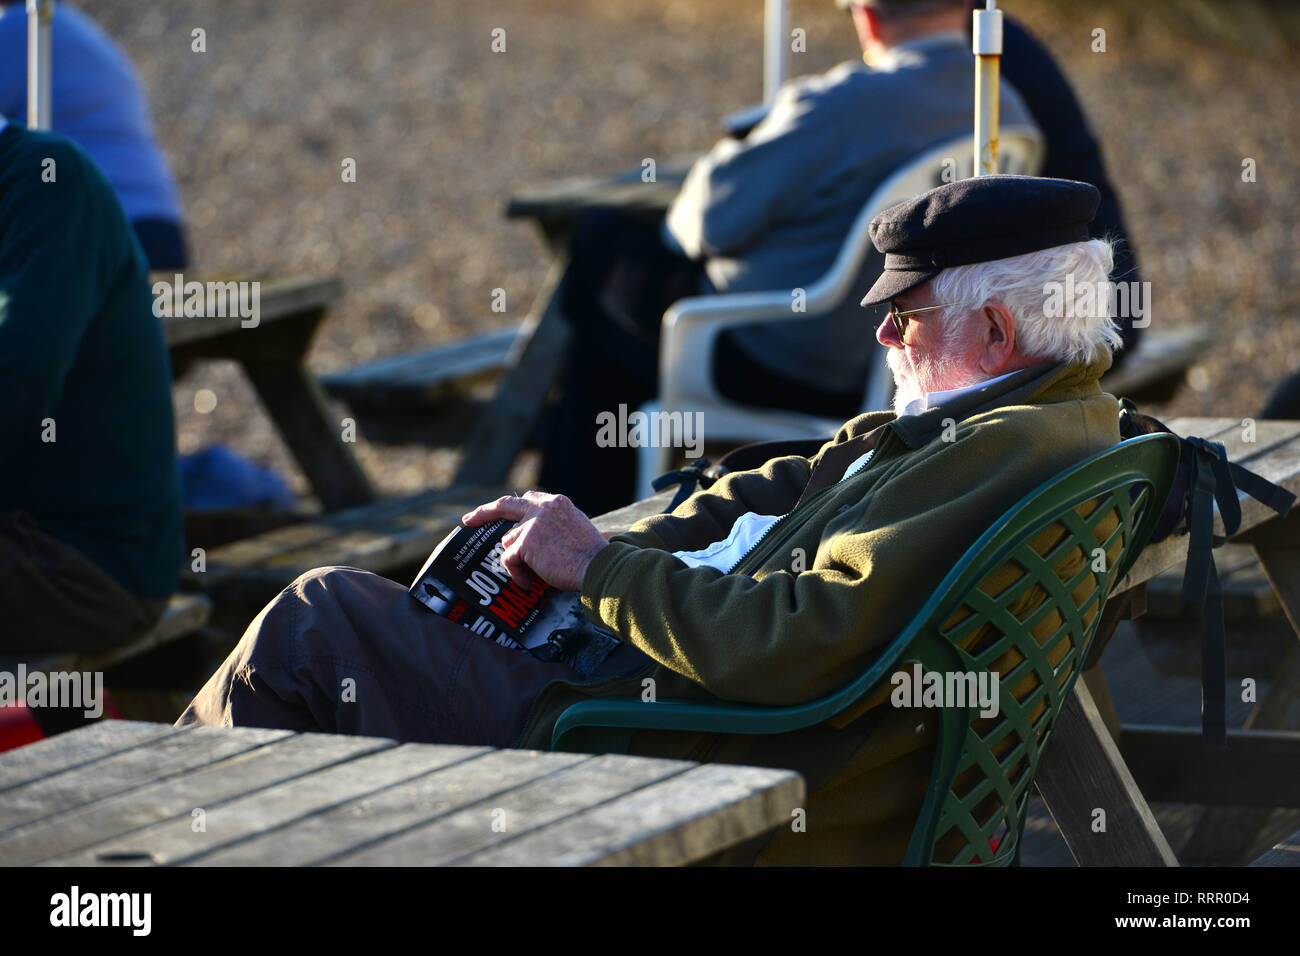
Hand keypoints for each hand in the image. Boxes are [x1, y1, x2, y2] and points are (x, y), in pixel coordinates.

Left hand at [462, 492, 608, 591]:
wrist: (598, 567)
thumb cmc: (592, 556)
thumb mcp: (576, 529)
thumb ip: (556, 526)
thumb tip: (537, 539)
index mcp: (557, 503)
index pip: (528, 500)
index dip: (512, 507)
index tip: (499, 512)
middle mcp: (543, 508)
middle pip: (506, 505)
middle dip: (484, 512)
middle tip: (468, 520)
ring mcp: (532, 524)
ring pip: (509, 541)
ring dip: (516, 560)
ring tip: (530, 576)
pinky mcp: (525, 542)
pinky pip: (509, 560)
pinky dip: (516, 574)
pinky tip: (528, 583)